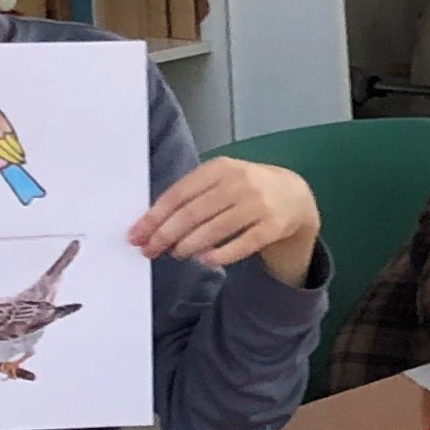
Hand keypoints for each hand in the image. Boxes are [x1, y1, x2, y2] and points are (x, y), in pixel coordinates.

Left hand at [132, 155, 320, 285]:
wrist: (294, 195)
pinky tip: (204, 261)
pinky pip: (241, 245)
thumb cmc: (245, 189)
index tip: (136, 234)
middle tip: (149, 250)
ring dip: (189, 245)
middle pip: (193, 213)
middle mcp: (239, 182)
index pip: (179, 193)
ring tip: (176, 254)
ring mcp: (258, 204)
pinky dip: (220, 255)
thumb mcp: (220, 180)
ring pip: (214, 229)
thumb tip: (152, 223)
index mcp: (219, 167)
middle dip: (166, 234)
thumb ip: (191, 196)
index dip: (155, 216)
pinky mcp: (272, 226)